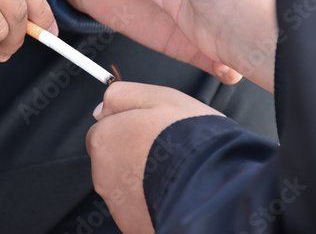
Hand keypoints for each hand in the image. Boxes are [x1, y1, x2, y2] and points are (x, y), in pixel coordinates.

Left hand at [87, 81, 222, 233]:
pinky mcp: (131, 223)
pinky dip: (150, 200)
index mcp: (104, 139)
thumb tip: (103, 105)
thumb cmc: (189, 139)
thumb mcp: (158, 97)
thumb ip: (123, 95)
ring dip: (142, 178)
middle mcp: (102, 173)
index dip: (128, 127)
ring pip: (126, 184)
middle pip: (113, 159)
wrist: (212, 185)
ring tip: (172, 170)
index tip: (148, 130)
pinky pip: (138, 207)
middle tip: (164, 150)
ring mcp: (117, 202)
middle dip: (133, 154)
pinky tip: (171, 190)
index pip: (103, 130)